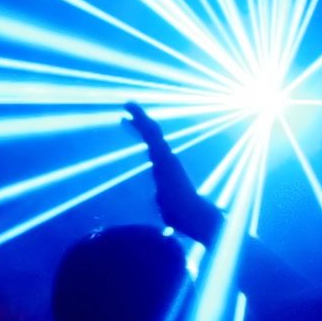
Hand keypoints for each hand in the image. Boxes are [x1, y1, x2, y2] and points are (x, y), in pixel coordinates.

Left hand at [124, 103, 225, 251]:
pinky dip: (144, 125)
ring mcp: (166, 158)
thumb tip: (159, 200)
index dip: (140, 134)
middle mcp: (166, 159)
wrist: (195, 216)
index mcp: (165, 168)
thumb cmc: (183, 216)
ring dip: (140, 117)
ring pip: (152, 133)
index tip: (127, 122)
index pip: (151, 147)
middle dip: (140, 120)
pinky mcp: (165, 159)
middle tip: (128, 105)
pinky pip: (152, 138)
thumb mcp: (166, 205)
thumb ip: (162, 198)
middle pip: (152, 135)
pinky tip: (135, 115)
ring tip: (129, 104)